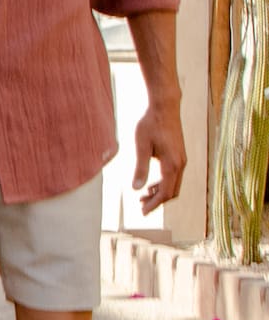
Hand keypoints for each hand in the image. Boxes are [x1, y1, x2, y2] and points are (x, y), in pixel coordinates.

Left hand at [133, 98, 185, 212]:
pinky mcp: (180, 155)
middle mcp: (181, 164)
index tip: (142, 213)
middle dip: (157, 201)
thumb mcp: (141, 146)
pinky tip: (150, 184)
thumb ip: (140, 168)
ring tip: (143, 197)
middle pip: (172, 192)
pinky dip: (163, 183)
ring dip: (160, 193)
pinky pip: (174, 176)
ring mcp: (182, 160)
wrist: (165, 107)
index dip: (154, 205)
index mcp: (172, 164)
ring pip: (174, 185)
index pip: (165, 193)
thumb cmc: (150, 124)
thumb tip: (137, 189)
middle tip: (140, 207)